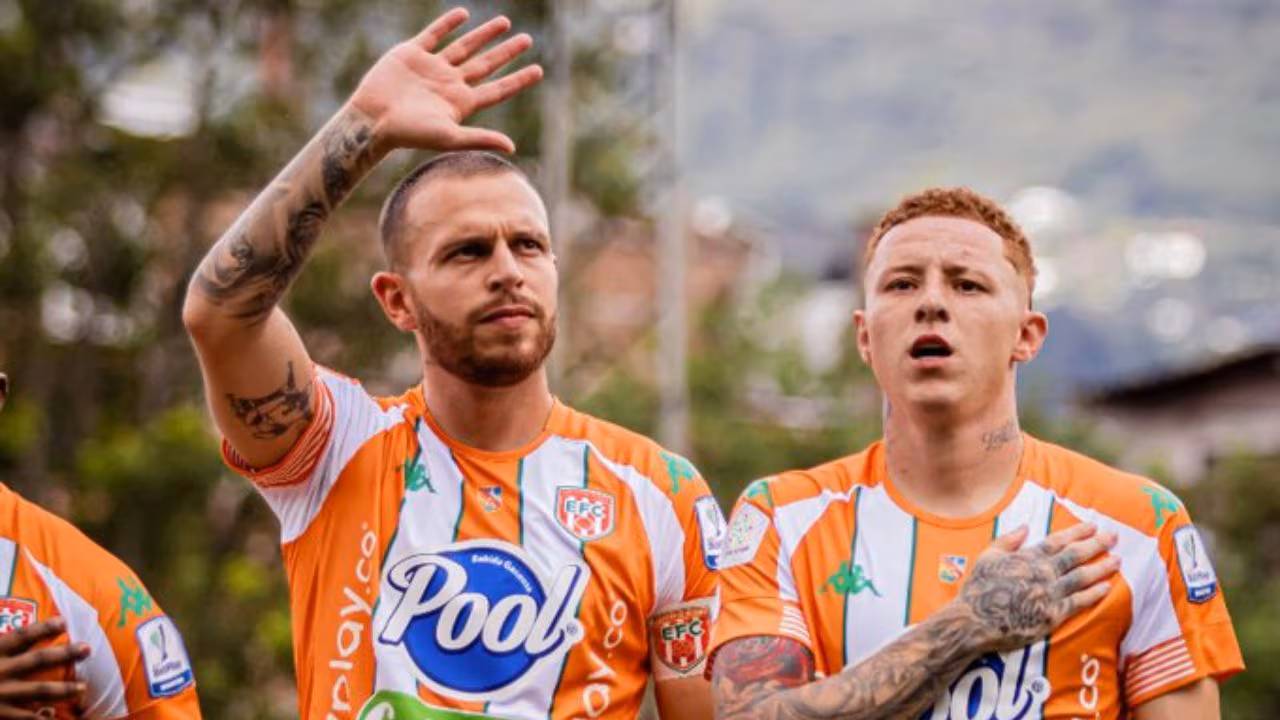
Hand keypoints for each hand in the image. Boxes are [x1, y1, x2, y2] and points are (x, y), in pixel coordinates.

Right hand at [0, 618, 89, 717]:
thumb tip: (0, 612)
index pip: (20, 636)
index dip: (42, 628)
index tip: (64, 621)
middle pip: (37, 660)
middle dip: (64, 654)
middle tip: (88, 648)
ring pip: (38, 691)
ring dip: (63, 689)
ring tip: (82, 688)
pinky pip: (24, 718)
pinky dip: (41, 718)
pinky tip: (54, 717)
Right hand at [349, 7, 543, 154]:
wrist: (373, 119)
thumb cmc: (409, 133)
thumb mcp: (448, 137)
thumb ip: (480, 138)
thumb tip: (512, 147)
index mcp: (461, 103)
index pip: (497, 89)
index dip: (518, 80)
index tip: (539, 70)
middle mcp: (450, 83)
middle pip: (486, 64)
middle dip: (506, 52)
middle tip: (528, 40)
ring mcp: (432, 67)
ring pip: (464, 46)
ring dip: (484, 35)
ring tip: (505, 22)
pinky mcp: (412, 53)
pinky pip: (434, 34)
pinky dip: (448, 24)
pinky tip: (464, 15)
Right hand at [957, 522, 1118, 653]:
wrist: (975, 621)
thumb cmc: (978, 589)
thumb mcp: (987, 556)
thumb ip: (1008, 540)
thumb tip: (1025, 527)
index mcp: (1027, 557)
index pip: (1058, 541)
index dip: (1077, 532)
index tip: (1093, 526)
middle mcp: (1042, 573)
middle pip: (1075, 556)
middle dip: (1096, 545)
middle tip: (1113, 537)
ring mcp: (1049, 594)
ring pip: (1081, 578)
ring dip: (1101, 568)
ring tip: (1117, 561)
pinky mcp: (1052, 615)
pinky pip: (1078, 603)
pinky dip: (1093, 594)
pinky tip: (1106, 588)